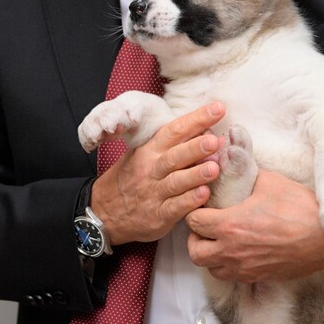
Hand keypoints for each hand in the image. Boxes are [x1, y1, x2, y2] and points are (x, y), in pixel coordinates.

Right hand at [90, 101, 224, 244]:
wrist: (106, 212)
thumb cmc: (131, 178)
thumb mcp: (143, 154)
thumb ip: (170, 144)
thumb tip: (204, 130)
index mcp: (150, 150)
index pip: (174, 130)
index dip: (196, 119)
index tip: (218, 108)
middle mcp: (151, 169)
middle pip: (175, 155)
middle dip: (196, 147)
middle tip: (216, 141)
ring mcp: (154, 193)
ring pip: (177, 181)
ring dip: (196, 174)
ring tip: (215, 168)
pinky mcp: (158, 216)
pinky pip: (175, 207)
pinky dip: (189, 201)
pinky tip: (204, 194)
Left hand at [185, 169, 323, 281]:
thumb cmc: (300, 209)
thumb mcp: (270, 182)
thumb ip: (246, 175)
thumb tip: (235, 165)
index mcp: (231, 225)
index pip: (194, 222)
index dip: (193, 212)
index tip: (202, 205)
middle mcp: (233, 251)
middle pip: (195, 252)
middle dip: (195, 237)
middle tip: (205, 225)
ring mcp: (245, 267)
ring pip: (210, 268)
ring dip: (209, 254)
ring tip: (219, 239)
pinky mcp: (257, 277)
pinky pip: (230, 276)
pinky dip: (226, 265)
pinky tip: (237, 250)